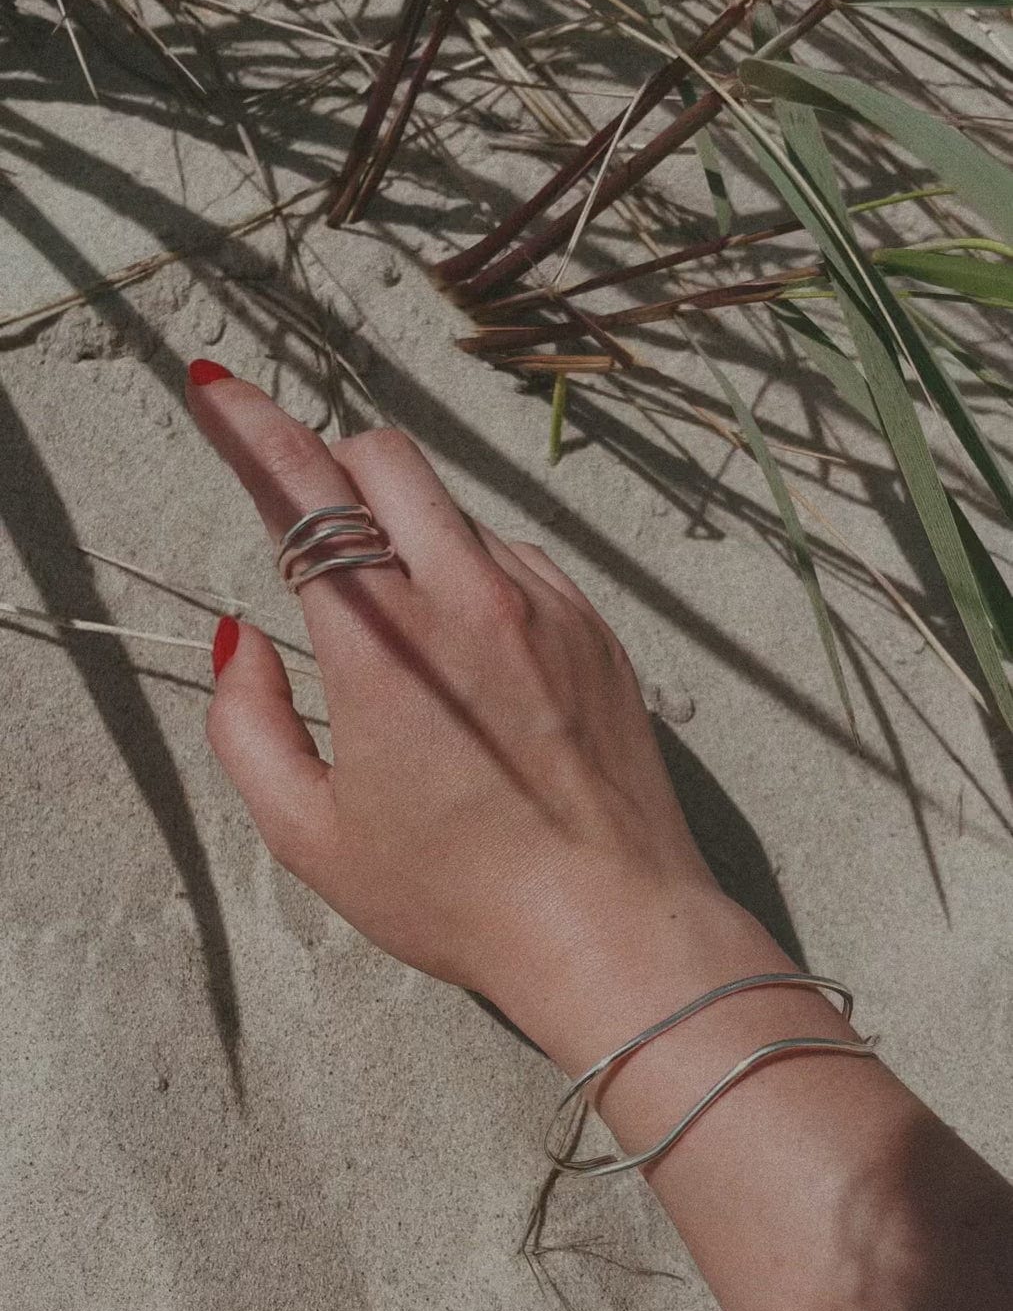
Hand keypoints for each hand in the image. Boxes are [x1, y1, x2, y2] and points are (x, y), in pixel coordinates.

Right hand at [188, 367, 725, 1059]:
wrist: (611, 926)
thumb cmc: (456, 896)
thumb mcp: (311, 837)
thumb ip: (247, 725)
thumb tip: (241, 639)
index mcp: (381, 644)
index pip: (301, 490)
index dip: (246, 424)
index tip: (210, 383)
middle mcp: (467, 598)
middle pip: (386, 458)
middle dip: (332, 470)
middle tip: (312, 533)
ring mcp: (544, 605)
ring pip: (456, 511)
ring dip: (408, 536)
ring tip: (408, 646)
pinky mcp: (594, 628)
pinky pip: (517, 560)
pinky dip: (474, 578)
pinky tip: (475, 666)